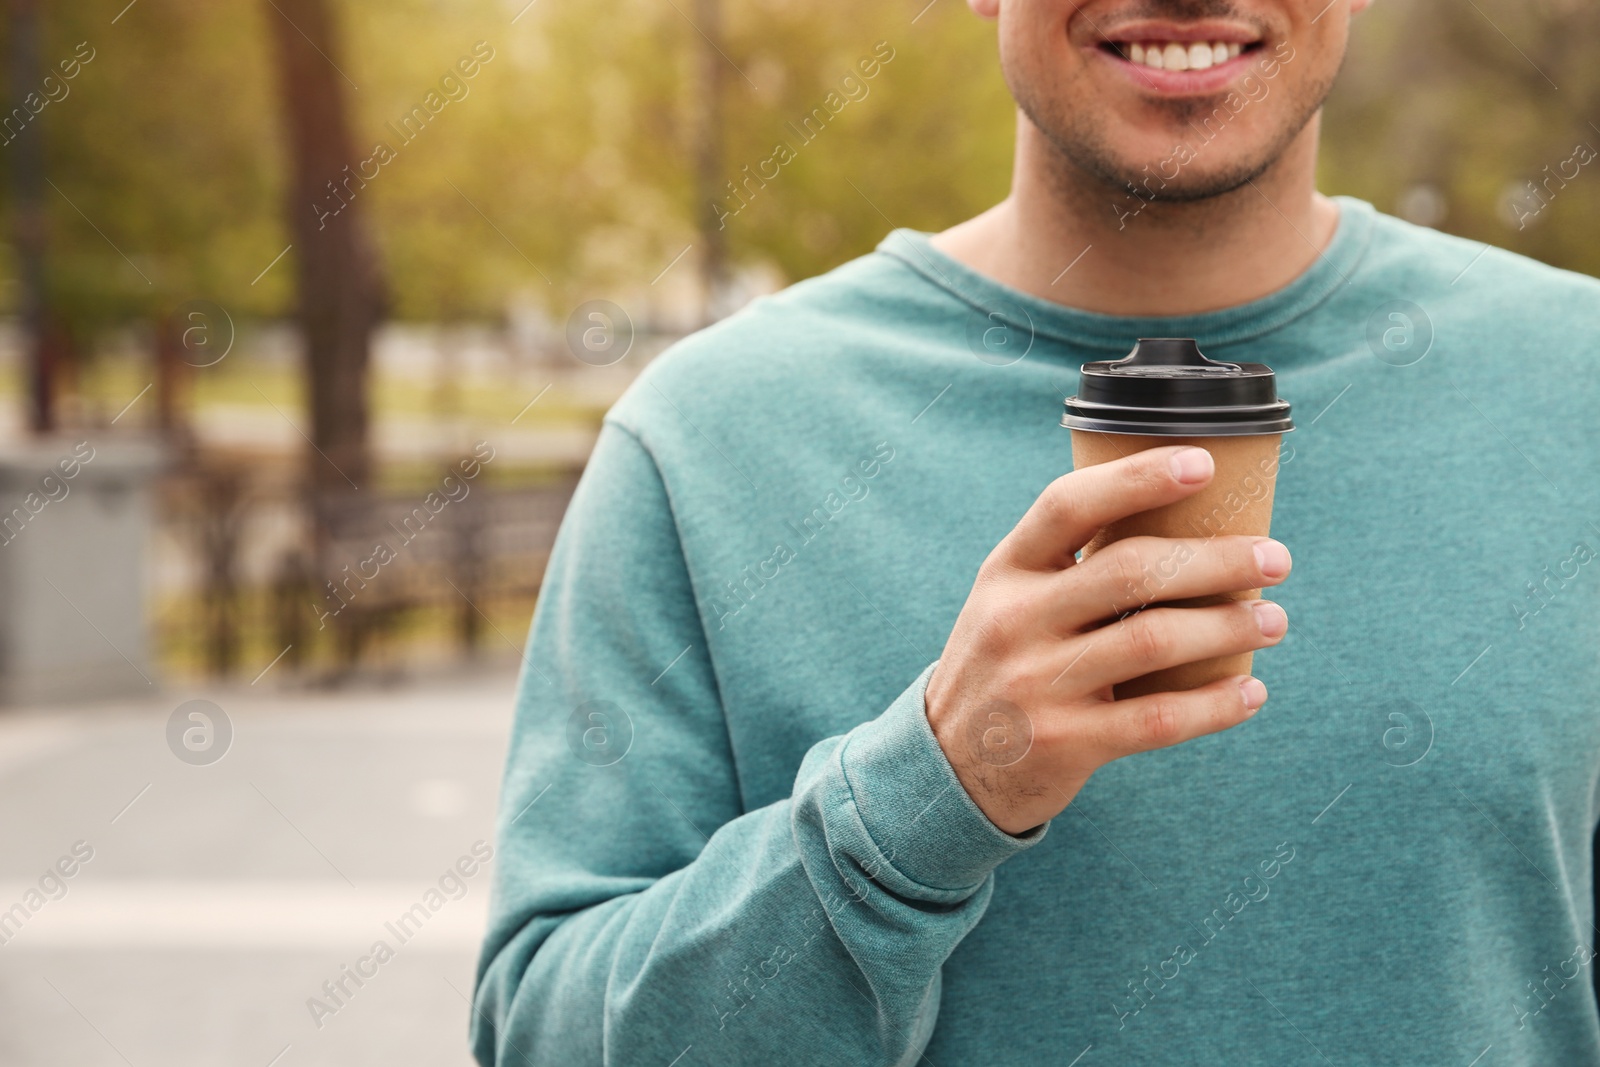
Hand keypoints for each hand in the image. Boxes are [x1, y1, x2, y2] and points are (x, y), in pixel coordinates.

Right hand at [924, 445, 1290, 834]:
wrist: (947, 765)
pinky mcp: (1066, 742)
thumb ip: (1071, 568)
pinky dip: (1215, 705)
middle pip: (1132, 572)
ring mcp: (1039, 684)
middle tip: (1275, 559)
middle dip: (1218, 561)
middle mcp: (1017, 620)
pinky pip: (1158, 718)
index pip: (1068, 506)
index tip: (1204, 464)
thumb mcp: (1009, 601)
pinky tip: (1249, 692)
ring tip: (1273, 621)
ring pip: (1155, 641)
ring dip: (1228, 627)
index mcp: (1007, 571)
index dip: (1137, 479)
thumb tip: (1188, 527)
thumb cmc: (1005, 664)